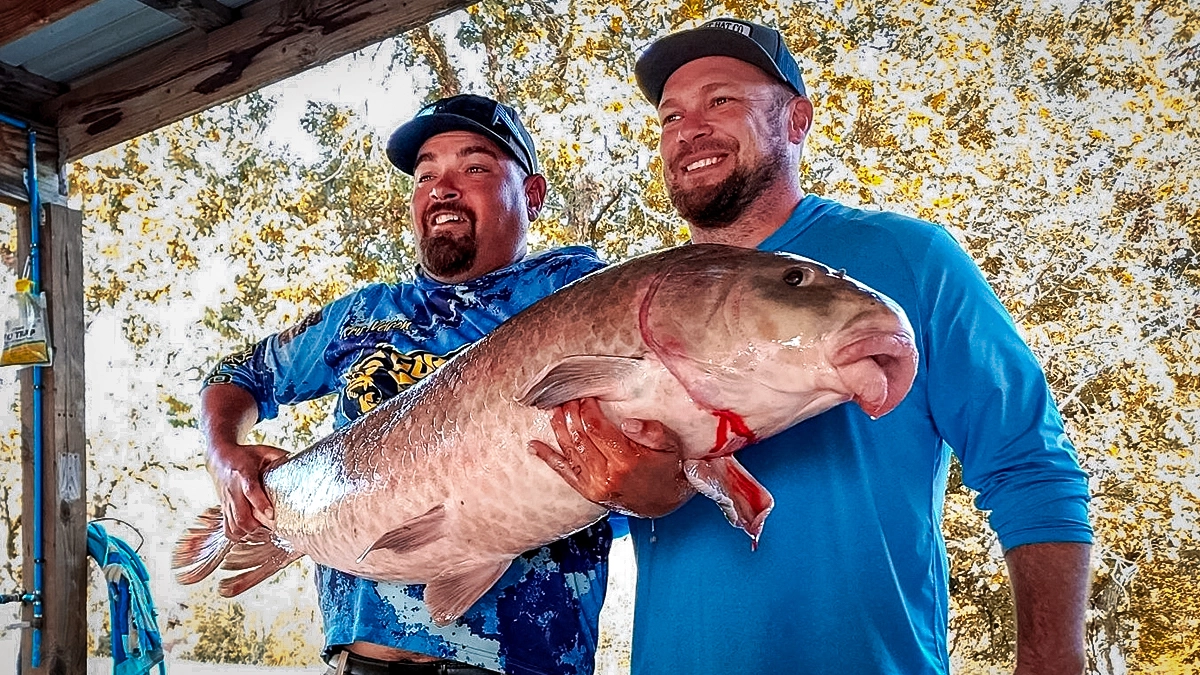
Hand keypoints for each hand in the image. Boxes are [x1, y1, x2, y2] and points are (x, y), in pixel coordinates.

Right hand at [206, 442, 286, 539]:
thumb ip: (279, 456)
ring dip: (249, 533)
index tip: (271, 514)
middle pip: (241, 516)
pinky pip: (227, 528)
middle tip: (272, 529)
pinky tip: (249, 535)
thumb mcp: (263, 451)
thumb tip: (299, 461)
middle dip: (256, 527)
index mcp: (244, 474)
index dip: (260, 504)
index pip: (250, 491)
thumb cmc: (244, 455)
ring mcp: (227, 501)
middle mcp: (233, 490)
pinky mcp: (223, 508)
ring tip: (263, 534)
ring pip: (234, 525)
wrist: (219, 457)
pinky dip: (238, 535)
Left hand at [530, 398, 692, 517]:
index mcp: (626, 461)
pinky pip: (562, 472)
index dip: (587, 409)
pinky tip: (535, 446)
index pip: (596, 428)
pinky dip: (547, 458)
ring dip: (558, 427)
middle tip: (569, 398)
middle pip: (578, 437)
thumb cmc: (667, 469)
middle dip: (571, 413)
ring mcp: (594, 485)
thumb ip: (652, 432)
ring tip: (554, 410)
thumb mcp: (670, 446)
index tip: (588, 397)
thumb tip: (627, 423)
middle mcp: (606, 475)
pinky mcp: (587, 492)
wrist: (663, 503)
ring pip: (568, 451)